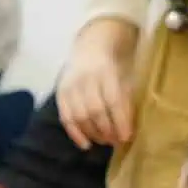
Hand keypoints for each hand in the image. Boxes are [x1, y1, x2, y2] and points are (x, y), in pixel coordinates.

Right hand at [58, 22, 136, 147]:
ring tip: (104, 141)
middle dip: (107, 130)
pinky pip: (65, 117)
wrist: (93, 43)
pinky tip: (85, 144)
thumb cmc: (115, 62)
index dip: (120, 121)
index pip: (113, 101)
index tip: (127, 137)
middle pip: (95, 111)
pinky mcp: (60, 93)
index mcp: (105, 71)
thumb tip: (127, 128)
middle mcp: (85, 79)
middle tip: (116, 141)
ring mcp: (70, 86)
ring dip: (93, 133)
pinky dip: (75, 134)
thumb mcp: (125, 74)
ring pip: (79, 116)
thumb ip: (126, 97)